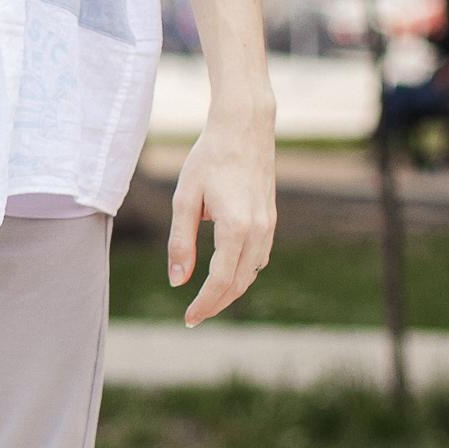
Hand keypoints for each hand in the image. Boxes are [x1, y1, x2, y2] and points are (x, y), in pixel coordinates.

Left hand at [168, 108, 276, 325]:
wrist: (244, 129)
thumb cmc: (209, 159)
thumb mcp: (185, 199)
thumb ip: (181, 242)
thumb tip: (178, 281)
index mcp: (236, 228)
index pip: (220, 281)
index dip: (204, 304)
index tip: (188, 318)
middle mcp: (258, 232)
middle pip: (238, 284)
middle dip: (216, 304)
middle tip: (193, 317)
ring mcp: (268, 226)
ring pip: (251, 273)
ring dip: (230, 291)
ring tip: (207, 301)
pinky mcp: (270, 219)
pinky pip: (258, 258)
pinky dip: (242, 273)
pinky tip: (226, 275)